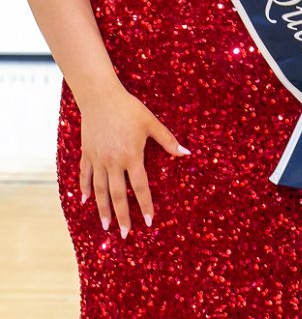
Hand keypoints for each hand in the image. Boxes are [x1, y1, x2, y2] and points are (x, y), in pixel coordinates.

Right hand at [79, 84, 189, 237]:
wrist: (100, 97)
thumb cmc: (129, 108)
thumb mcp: (151, 123)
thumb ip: (167, 140)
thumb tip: (186, 153)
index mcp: (132, 156)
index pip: (140, 187)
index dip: (145, 205)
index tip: (149, 222)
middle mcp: (113, 162)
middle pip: (118, 195)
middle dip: (123, 216)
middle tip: (126, 234)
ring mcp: (98, 159)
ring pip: (100, 190)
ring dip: (103, 209)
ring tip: (106, 226)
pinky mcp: (87, 153)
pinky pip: (85, 175)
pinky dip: (85, 188)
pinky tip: (85, 201)